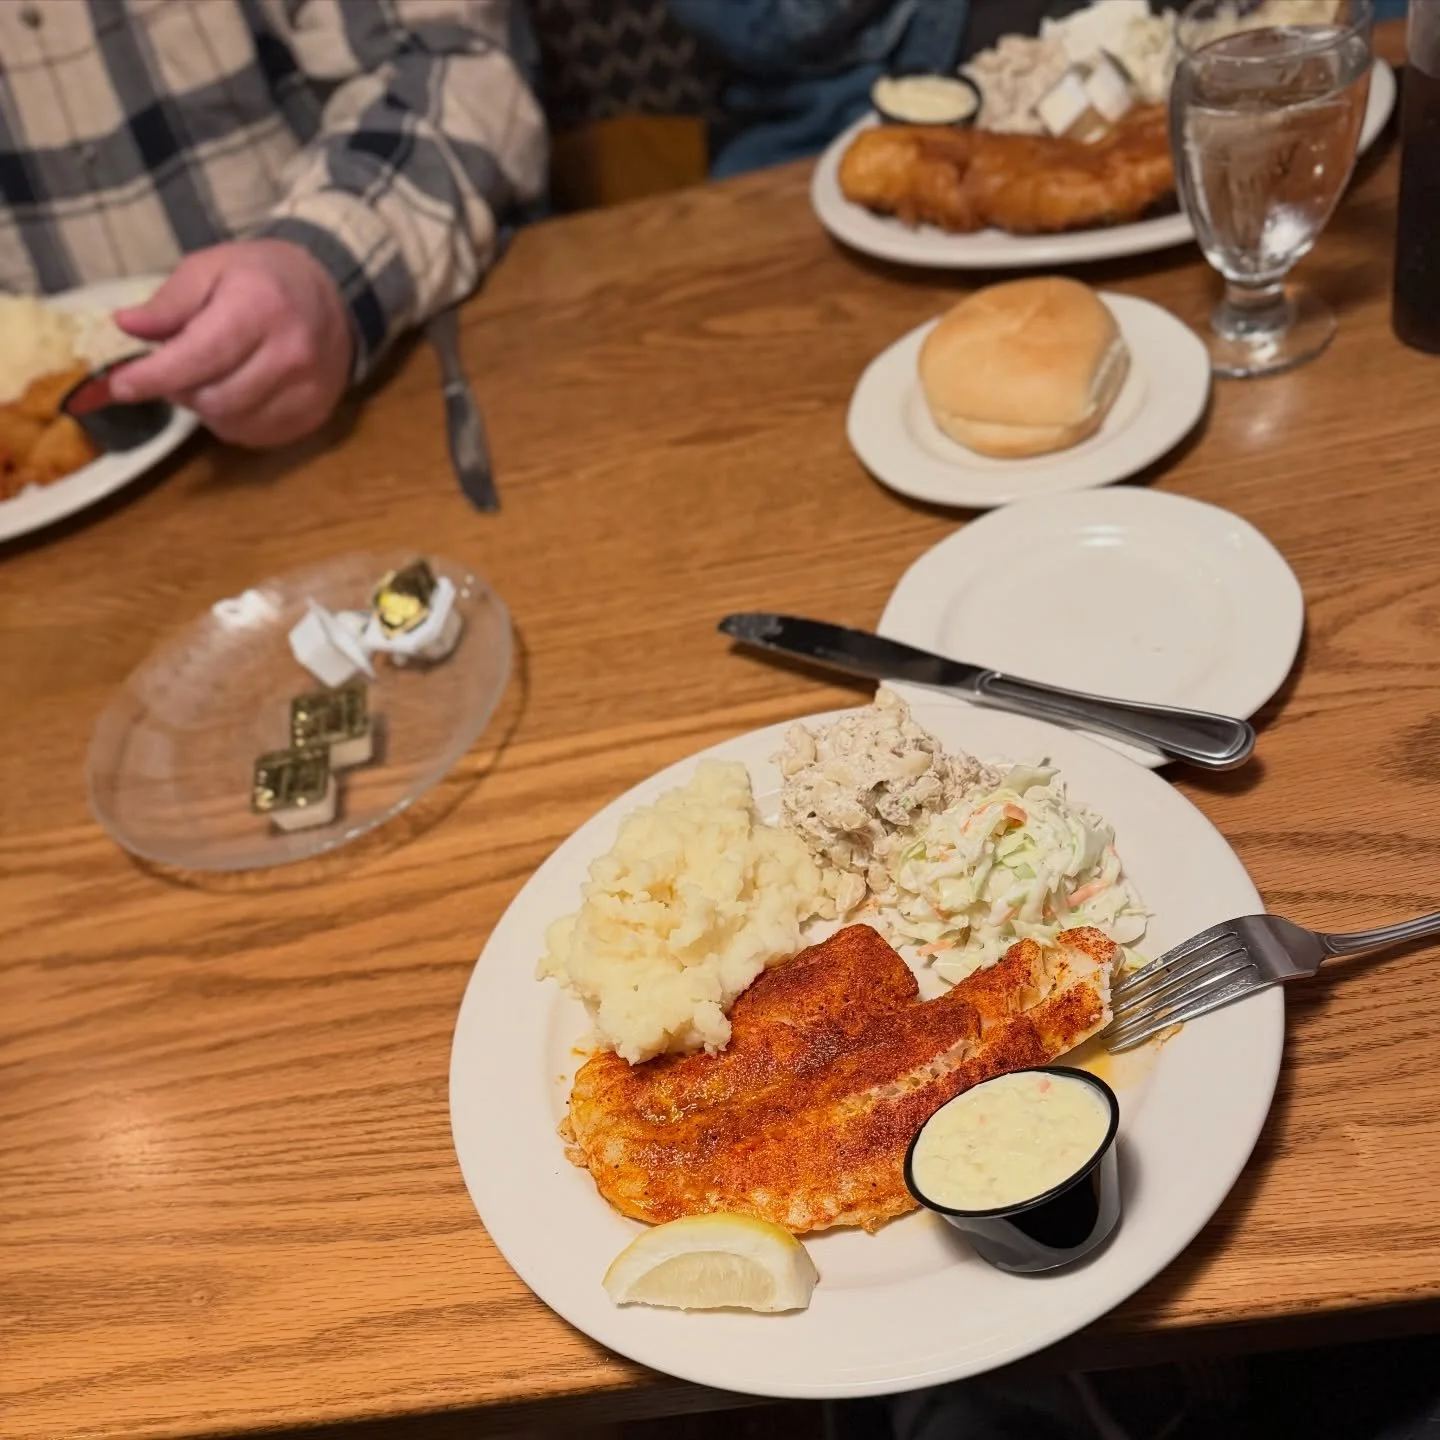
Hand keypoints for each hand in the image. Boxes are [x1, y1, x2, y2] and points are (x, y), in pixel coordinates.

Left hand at [111, 240, 353, 448]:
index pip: (199, 356)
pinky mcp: (313, 415)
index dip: (154, 377)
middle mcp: (290, 354)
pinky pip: (254, 435)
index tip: (120, 386)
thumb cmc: (263, 278)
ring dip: (205, 407)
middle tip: (175, 369)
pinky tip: (234, 394)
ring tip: (208, 379)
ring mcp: (307, 390)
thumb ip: (170, 301)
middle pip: (213, 398)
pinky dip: (232, 421)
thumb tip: (126, 327)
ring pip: (231, 422)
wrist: (335, 298)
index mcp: (260, 307)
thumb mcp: (211, 268)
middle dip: (180, 389)